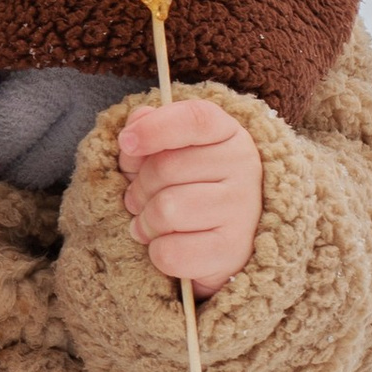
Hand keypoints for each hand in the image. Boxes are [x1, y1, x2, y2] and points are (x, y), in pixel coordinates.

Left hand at [116, 94, 262, 295]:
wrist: (220, 242)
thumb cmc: (187, 188)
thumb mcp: (168, 151)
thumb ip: (149, 130)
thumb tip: (136, 124)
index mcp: (227, 133)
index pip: (194, 119)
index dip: (154, 128)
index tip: (127, 142)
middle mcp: (244, 166)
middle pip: (164, 168)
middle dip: (137, 188)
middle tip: (139, 200)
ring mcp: (242, 209)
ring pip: (166, 211)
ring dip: (145, 223)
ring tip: (151, 224)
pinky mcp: (232, 250)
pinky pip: (170, 251)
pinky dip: (157, 252)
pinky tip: (169, 245)